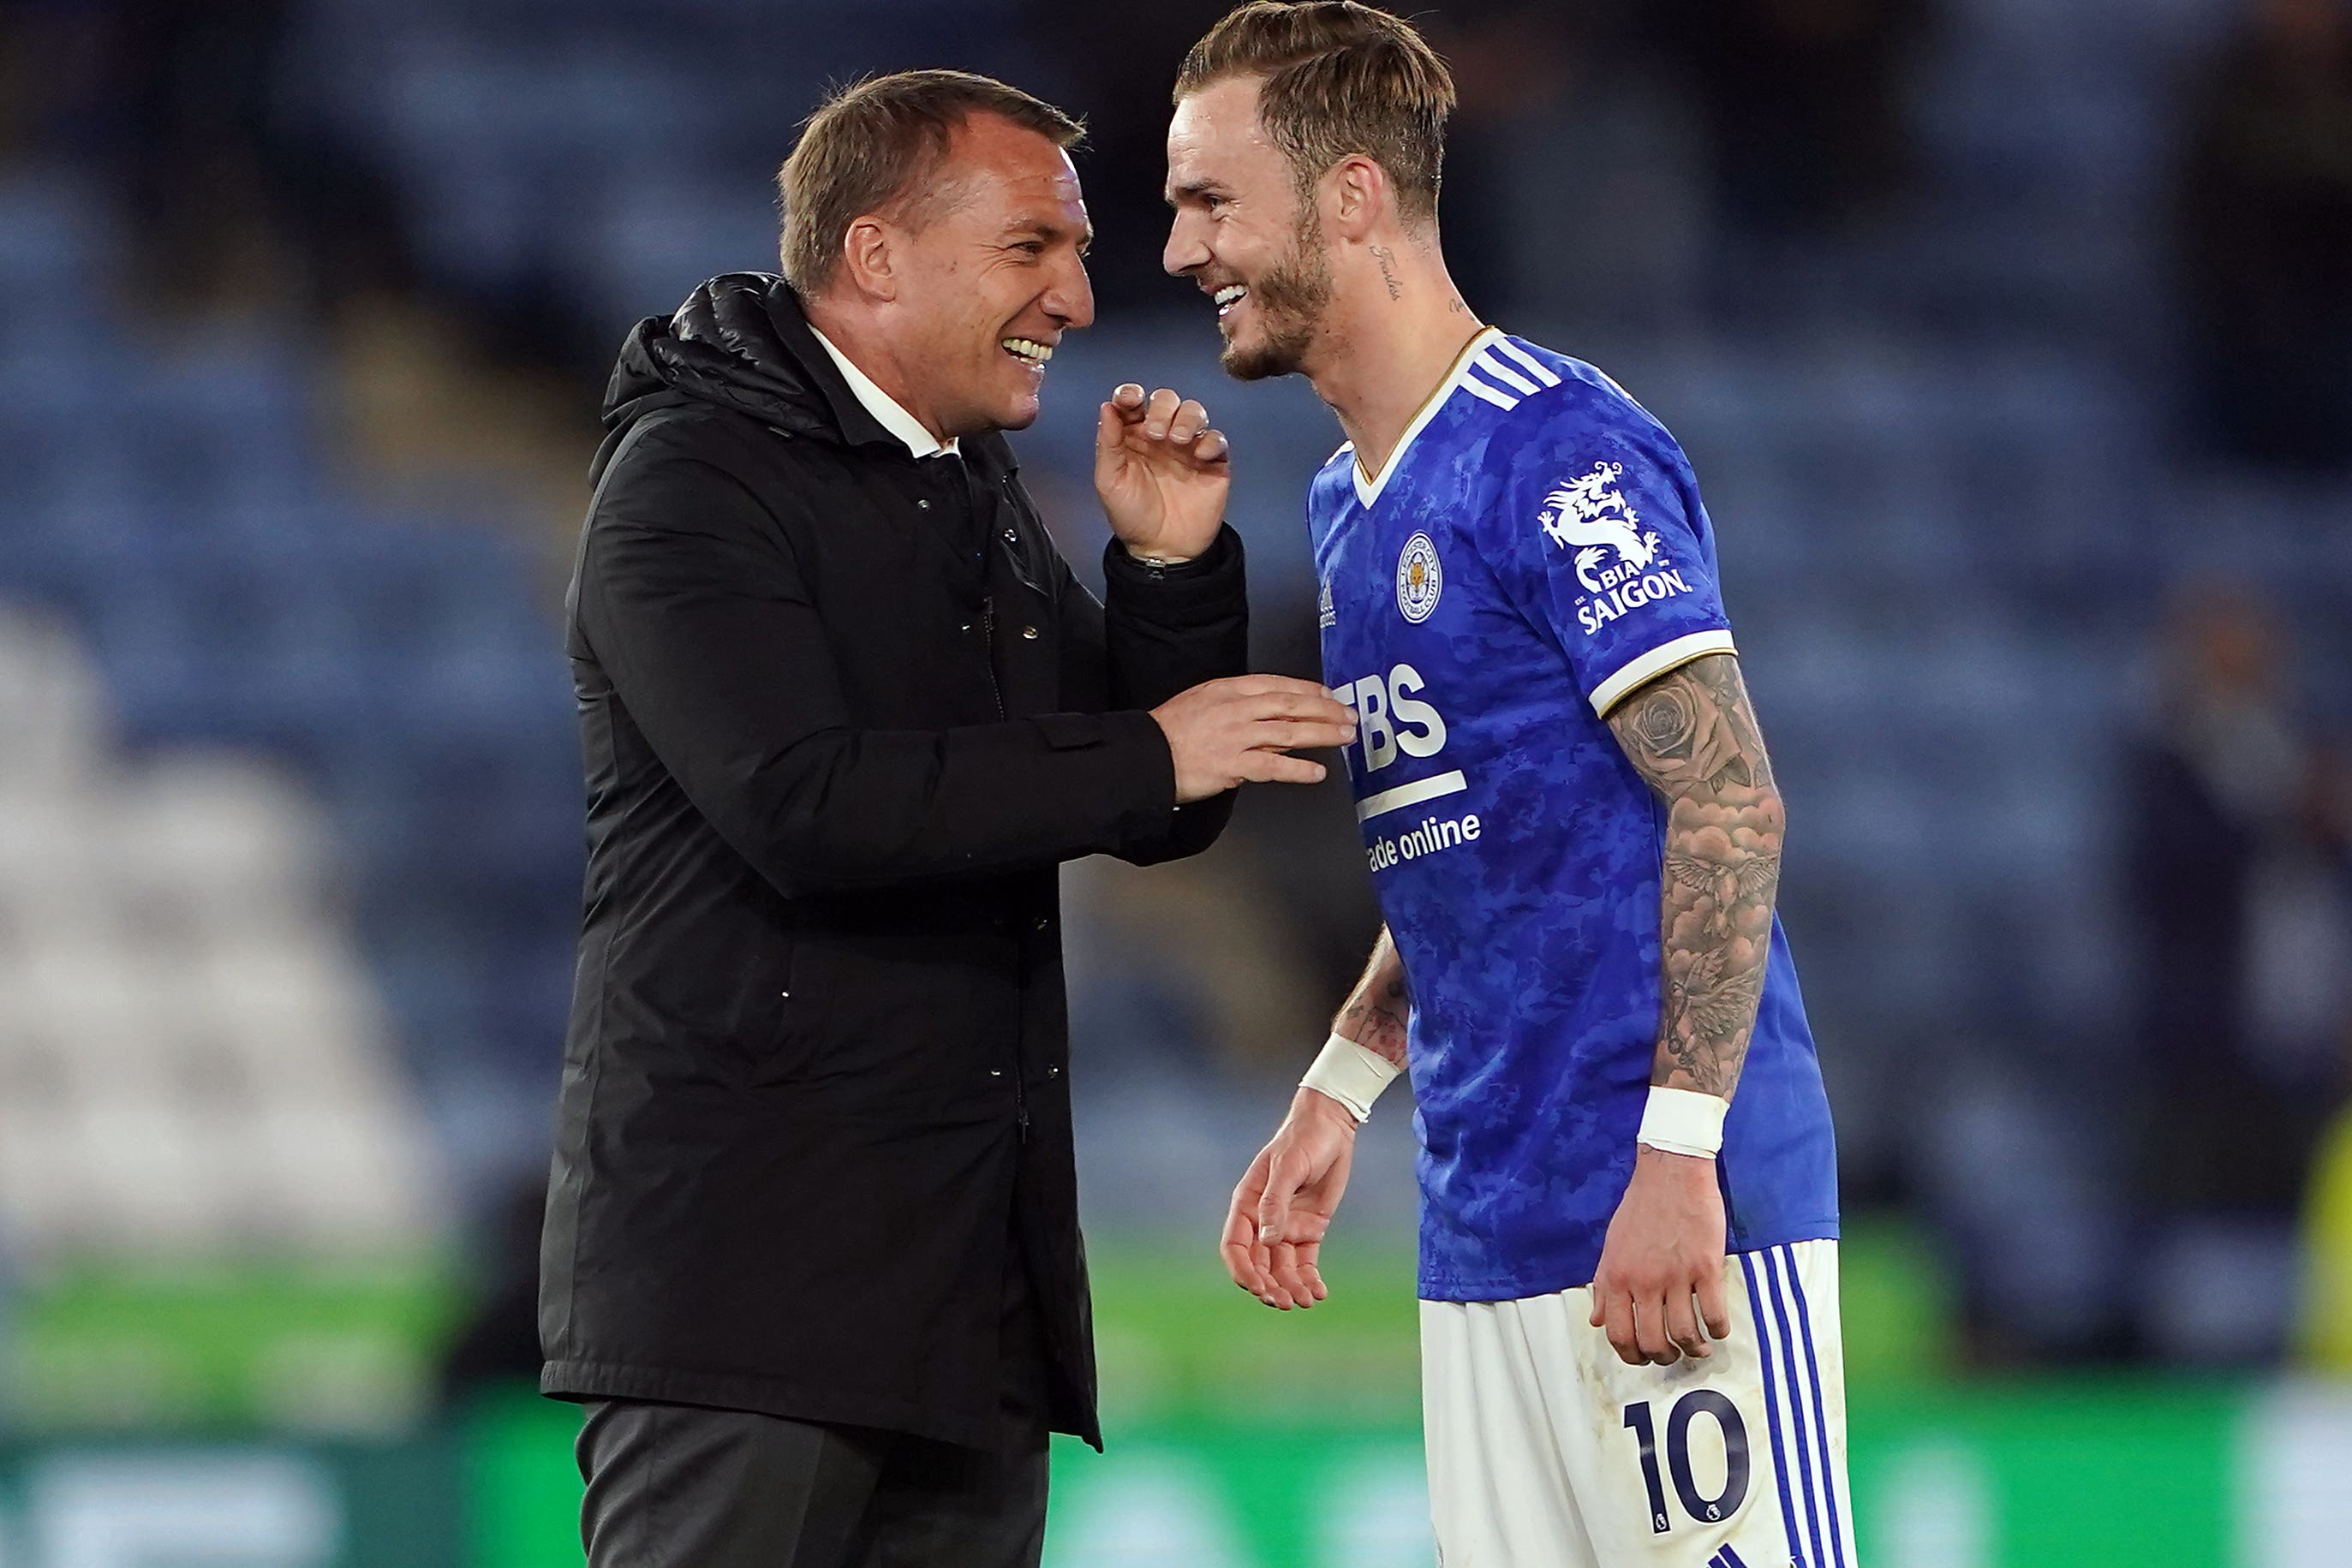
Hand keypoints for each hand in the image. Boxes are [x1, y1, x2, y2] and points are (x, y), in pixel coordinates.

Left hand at [1094, 383, 1227, 562]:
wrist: (1163, 550)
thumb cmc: (1131, 516)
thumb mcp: (1110, 481)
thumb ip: (1108, 443)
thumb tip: (1107, 406)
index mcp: (1133, 437)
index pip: (1133, 403)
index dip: (1130, 394)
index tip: (1130, 400)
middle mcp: (1161, 436)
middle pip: (1166, 400)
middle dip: (1162, 408)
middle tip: (1155, 433)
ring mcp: (1188, 448)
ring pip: (1194, 412)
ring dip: (1186, 418)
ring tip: (1177, 440)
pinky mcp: (1212, 463)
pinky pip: (1217, 438)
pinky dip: (1210, 440)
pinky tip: (1199, 455)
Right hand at [1151, 676, 1355, 803]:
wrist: (1146, 755)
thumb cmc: (1169, 731)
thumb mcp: (1201, 700)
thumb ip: (1234, 703)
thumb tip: (1264, 712)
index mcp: (1229, 689)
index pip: (1278, 684)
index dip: (1308, 689)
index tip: (1328, 695)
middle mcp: (1237, 709)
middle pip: (1291, 705)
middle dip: (1325, 710)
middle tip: (1348, 715)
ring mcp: (1237, 737)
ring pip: (1289, 732)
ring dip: (1322, 734)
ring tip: (1344, 737)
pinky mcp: (1233, 765)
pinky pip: (1273, 766)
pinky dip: (1298, 770)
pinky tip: (1317, 772)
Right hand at [1222, 1088, 1357, 1308]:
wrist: (1331, 1128)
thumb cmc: (1302, 1141)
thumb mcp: (1287, 1168)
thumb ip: (1275, 1203)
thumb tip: (1266, 1240)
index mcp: (1247, 1204)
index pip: (1235, 1245)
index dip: (1243, 1270)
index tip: (1258, 1287)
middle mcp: (1263, 1221)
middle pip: (1259, 1263)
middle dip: (1269, 1286)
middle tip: (1284, 1302)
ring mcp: (1286, 1227)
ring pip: (1282, 1268)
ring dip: (1290, 1287)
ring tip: (1305, 1301)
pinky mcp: (1309, 1230)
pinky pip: (1305, 1262)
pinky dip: (1309, 1279)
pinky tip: (1318, 1293)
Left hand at [1588, 1147, 1732, 1365]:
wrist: (1671, 1172)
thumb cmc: (1640, 1207)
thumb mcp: (1611, 1245)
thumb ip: (1603, 1285)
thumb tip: (1596, 1321)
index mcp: (1615, 1277)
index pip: (1617, 1334)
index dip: (1632, 1355)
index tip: (1644, 1358)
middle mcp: (1642, 1281)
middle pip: (1651, 1341)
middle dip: (1664, 1357)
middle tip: (1673, 1355)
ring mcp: (1675, 1276)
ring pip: (1684, 1333)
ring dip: (1693, 1349)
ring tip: (1699, 1348)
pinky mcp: (1705, 1267)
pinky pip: (1714, 1314)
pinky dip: (1718, 1330)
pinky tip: (1718, 1329)